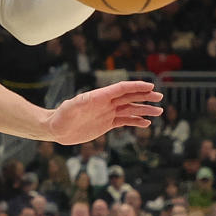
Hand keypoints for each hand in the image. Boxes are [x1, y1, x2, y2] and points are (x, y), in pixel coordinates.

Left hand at [44, 80, 162, 144]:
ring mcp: (107, 113)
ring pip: (129, 109)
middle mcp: (105, 103)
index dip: (135, 86)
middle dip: (144, 96)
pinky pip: (124, 121)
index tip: (150, 86)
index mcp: (98, 97)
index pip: (121, 89)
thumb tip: (87, 99)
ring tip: (158, 111)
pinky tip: (146, 123)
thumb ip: (79, 104)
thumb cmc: (61, 117)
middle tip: (159, 97)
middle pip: (128, 97)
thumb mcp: (69, 108)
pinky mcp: (106, 124)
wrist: (56, 129)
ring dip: (144, 109)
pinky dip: (136, 121)